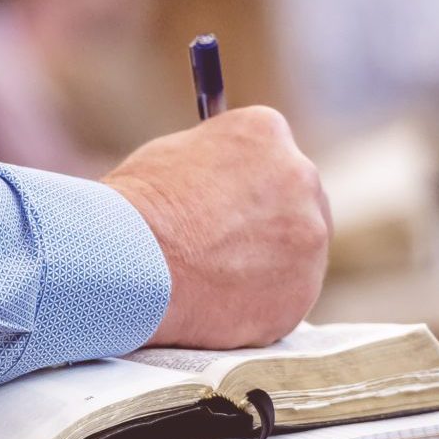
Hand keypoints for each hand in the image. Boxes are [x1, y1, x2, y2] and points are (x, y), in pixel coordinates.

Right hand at [103, 106, 330, 349]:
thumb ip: (215, 164)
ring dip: (267, 266)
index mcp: (267, 133)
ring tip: (214, 280)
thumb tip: (222, 180)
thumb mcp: (173, 157)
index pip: (272, 156)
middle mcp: (301, 178)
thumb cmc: (137, 210)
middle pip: (297, 201)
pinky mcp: (300, 293)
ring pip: (297, 254)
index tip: (229, 206)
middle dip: (268, 223)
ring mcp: (309, 239)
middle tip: (228, 247)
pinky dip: (258, 305)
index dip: (246, 185)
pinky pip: (286, 299)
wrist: (130, 266)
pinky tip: (219, 306)